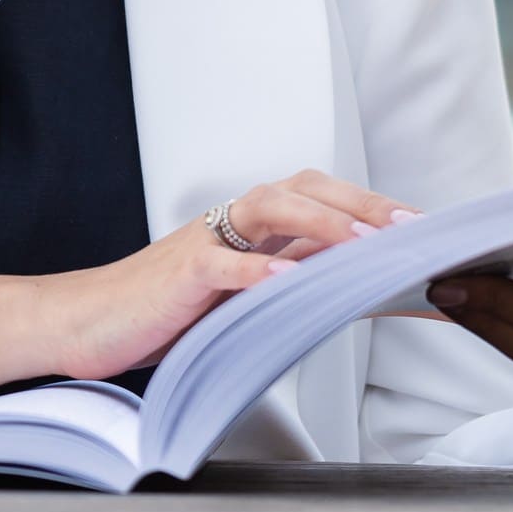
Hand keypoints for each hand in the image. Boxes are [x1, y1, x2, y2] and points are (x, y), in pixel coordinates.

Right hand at [47, 170, 418, 382]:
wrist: (85, 322)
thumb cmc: (164, 314)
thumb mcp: (239, 302)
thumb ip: (288, 288)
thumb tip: (355, 293)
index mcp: (251, 227)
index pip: (323, 202)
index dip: (374, 211)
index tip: (427, 231)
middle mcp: (232, 223)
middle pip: (306, 189)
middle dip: (363, 205)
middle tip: (412, 230)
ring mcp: (204, 242)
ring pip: (270, 207)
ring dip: (322, 222)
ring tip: (365, 245)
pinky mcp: (178, 274)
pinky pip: (220, 263)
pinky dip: (254, 270)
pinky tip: (285, 281)